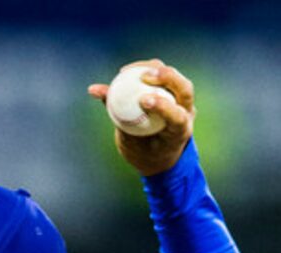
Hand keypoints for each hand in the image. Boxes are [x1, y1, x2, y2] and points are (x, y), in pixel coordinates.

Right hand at [87, 59, 195, 177]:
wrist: (158, 155)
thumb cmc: (143, 154)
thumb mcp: (130, 144)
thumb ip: (118, 118)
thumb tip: (94, 90)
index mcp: (180, 132)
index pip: (177, 116)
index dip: (163, 106)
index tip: (143, 100)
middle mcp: (186, 112)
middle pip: (184, 88)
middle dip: (167, 77)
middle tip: (144, 76)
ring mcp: (182, 100)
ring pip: (174, 77)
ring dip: (153, 68)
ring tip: (127, 72)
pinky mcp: (173, 90)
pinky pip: (161, 74)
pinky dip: (145, 69)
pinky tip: (125, 72)